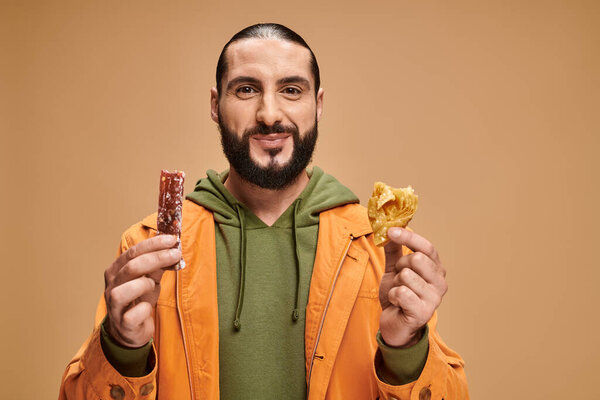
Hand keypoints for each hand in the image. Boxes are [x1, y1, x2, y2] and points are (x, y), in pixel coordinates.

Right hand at [103, 234, 180, 346]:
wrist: (131, 330)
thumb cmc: (139, 300)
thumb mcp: (150, 279)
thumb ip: (158, 265)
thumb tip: (173, 248)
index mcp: (116, 271)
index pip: (132, 252)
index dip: (153, 244)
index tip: (172, 239)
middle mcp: (111, 286)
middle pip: (131, 267)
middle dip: (156, 258)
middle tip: (176, 254)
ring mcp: (114, 306)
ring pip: (122, 292)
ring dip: (143, 284)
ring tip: (153, 284)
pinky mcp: (122, 324)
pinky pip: (131, 316)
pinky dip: (143, 309)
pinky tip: (148, 307)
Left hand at [379, 228, 446, 347]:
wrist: (394, 325)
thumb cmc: (397, 297)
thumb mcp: (393, 270)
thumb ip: (394, 251)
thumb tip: (390, 229)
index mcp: (435, 269)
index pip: (427, 247)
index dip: (409, 237)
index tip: (391, 231)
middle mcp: (440, 282)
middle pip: (416, 259)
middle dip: (399, 267)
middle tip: (398, 279)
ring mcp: (434, 298)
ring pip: (406, 276)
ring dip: (394, 284)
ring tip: (397, 294)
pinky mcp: (424, 312)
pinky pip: (401, 292)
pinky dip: (392, 296)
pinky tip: (396, 303)